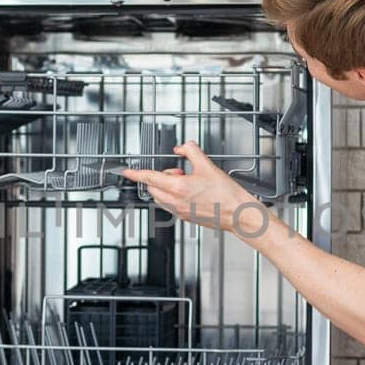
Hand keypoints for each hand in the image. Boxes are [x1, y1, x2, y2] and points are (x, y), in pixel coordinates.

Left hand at [119, 142, 265, 234]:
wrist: (237, 213)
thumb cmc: (226, 194)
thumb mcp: (208, 165)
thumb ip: (191, 152)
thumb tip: (182, 148)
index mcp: (179, 188)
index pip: (149, 178)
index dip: (135, 173)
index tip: (126, 171)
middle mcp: (176, 202)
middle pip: (152, 187)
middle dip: (159, 176)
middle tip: (178, 171)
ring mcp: (179, 211)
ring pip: (159, 197)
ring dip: (164, 187)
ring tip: (185, 181)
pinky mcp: (184, 217)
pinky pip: (168, 205)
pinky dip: (171, 196)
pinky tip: (188, 191)